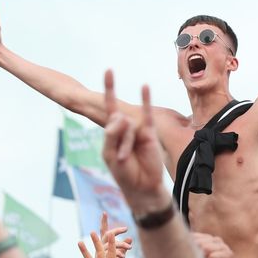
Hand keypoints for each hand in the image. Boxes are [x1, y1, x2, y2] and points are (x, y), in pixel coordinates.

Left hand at [100, 71, 168, 215]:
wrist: (143, 187)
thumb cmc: (125, 174)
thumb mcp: (111, 156)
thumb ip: (111, 135)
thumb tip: (119, 115)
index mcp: (111, 132)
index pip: (108, 106)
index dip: (109, 89)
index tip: (109, 71)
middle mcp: (124, 127)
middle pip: (116, 120)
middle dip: (118, 140)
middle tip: (123, 157)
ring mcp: (137, 129)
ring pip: (128, 125)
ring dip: (127, 143)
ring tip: (129, 158)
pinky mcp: (149, 133)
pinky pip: (147, 114)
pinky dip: (145, 100)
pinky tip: (144, 86)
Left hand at [192, 232, 234, 257]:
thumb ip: (188, 249)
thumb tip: (173, 241)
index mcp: (206, 238)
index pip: (193, 237)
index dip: (188, 249)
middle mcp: (216, 240)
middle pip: (199, 242)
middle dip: (195, 255)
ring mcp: (223, 247)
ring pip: (205, 248)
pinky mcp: (229, 255)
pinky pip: (213, 257)